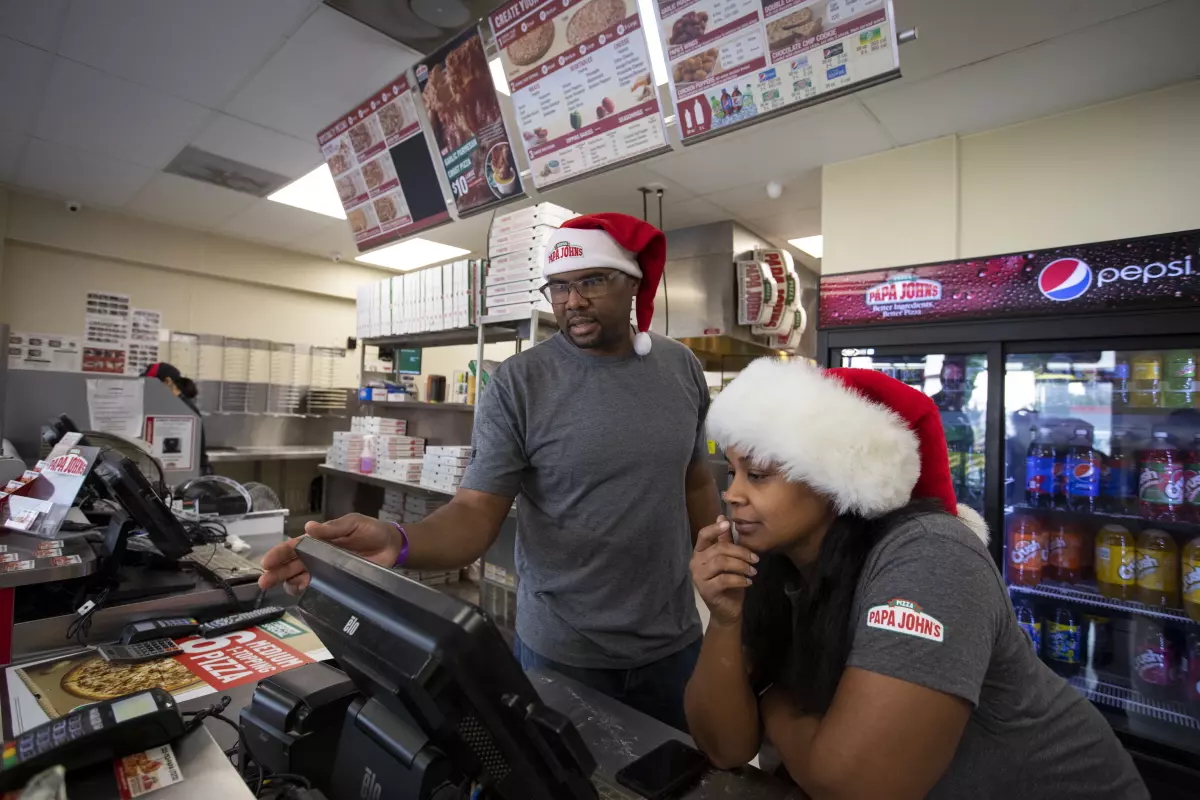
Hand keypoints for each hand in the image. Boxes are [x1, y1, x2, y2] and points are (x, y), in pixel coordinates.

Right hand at [258, 513, 402, 594]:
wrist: (392, 545)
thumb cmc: (371, 530)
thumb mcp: (353, 523)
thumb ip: (333, 528)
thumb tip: (309, 527)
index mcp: (320, 540)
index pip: (295, 546)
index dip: (280, 554)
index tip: (267, 562)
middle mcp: (319, 556)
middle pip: (293, 565)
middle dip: (277, 573)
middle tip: (264, 582)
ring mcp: (327, 570)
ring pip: (302, 578)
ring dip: (289, 583)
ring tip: (283, 588)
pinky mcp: (338, 582)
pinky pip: (319, 588)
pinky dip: (308, 591)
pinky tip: (302, 593)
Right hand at [691, 515, 758, 627]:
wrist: (727, 611)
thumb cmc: (728, 583)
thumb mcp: (729, 559)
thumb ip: (724, 540)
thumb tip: (722, 517)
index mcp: (700, 553)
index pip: (703, 535)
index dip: (715, 528)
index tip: (728, 523)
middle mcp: (695, 563)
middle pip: (718, 549)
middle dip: (740, 552)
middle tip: (755, 559)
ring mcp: (699, 577)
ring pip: (722, 563)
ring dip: (741, 565)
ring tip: (753, 571)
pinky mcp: (706, 590)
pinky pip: (724, 579)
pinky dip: (739, 579)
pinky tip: (748, 582)